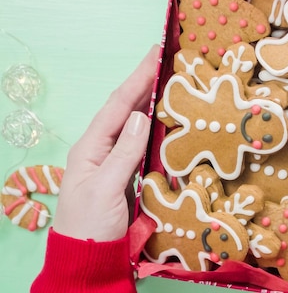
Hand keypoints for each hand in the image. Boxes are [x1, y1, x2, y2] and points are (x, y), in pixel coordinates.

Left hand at [53, 45, 158, 241]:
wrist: (88, 259)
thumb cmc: (90, 226)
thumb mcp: (104, 189)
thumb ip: (124, 153)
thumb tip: (141, 116)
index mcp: (91, 147)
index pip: (118, 105)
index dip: (138, 77)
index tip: (156, 53)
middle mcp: (103, 148)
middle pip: (127, 108)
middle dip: (147, 81)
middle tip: (170, 59)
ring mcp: (117, 160)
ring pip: (137, 123)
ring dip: (154, 100)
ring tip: (174, 80)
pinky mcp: (130, 173)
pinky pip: (145, 142)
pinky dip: (159, 126)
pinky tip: (171, 118)